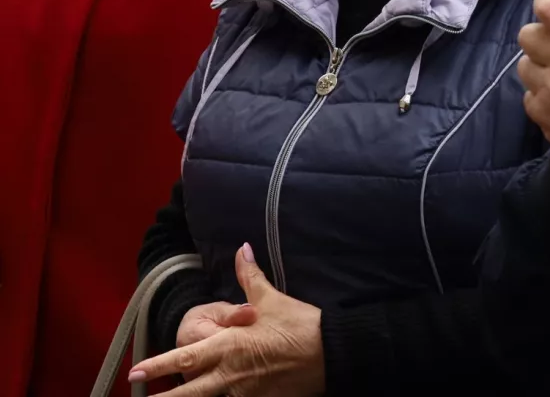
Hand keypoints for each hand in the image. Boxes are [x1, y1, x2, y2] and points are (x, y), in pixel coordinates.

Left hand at [128, 244, 323, 396]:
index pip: (185, 358)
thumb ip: (250, 277)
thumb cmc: (299, 323)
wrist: (330, 352)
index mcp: (228, 346)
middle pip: (189, 391)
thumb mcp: (271, 298)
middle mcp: (230, 373)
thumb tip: (241, 249)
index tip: (135, 373)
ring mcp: (245, 392)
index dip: (158, 365)